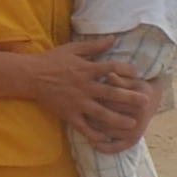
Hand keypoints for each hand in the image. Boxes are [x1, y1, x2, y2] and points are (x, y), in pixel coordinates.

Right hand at [37, 36, 154, 151]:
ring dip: (118, 119)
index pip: (112, 68)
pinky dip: (94, 134)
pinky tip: (105, 139)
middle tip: (145, 102)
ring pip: (102, 114)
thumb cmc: (52, 60)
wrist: (30, 76)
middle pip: (112, 93)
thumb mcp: (73, 49)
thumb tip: (113, 38)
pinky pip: (83, 127)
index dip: (127, 70)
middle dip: (130, 98)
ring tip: (132, 124)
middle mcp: (85, 87)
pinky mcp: (69, 114)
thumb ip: (94, 46)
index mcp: (87, 69)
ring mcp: (77, 102)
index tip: (137, 74)